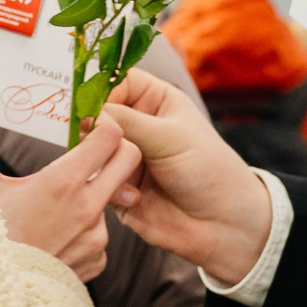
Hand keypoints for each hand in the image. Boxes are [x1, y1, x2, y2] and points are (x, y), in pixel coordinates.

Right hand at [0, 106, 137, 282]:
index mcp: (63, 181)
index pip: (110, 136)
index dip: (104, 124)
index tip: (90, 125)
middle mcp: (88, 208)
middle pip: (128, 161)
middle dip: (115, 151)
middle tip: (91, 152)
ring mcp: (95, 238)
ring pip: (109, 201)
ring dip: (92, 197)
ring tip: (53, 210)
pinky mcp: (96, 262)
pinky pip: (100, 237)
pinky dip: (84, 233)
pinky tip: (55, 237)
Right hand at [100, 70, 273, 285]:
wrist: (222, 224)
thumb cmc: (208, 170)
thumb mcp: (170, 137)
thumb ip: (127, 121)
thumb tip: (86, 111)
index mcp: (155, 102)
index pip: (116, 82)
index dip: (98, 89)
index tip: (83, 104)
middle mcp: (137, 126)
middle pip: (97, 115)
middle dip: (93, 128)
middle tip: (93, 140)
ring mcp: (125, 157)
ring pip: (92, 148)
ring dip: (103, 160)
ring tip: (125, 175)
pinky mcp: (117, 187)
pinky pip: (96, 179)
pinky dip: (106, 185)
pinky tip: (131, 197)